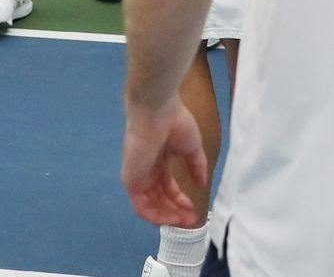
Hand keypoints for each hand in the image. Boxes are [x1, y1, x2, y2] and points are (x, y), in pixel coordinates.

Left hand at [122, 99, 206, 226]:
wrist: (157, 111)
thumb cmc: (174, 123)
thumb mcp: (191, 148)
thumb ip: (196, 167)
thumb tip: (202, 184)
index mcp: (158, 160)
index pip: (167, 187)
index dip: (180, 200)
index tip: (194, 209)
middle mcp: (147, 170)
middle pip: (159, 199)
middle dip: (175, 212)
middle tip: (191, 220)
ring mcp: (137, 176)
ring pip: (150, 206)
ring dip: (168, 217)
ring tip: (184, 221)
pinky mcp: (131, 180)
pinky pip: (141, 206)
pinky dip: (157, 216)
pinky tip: (172, 218)